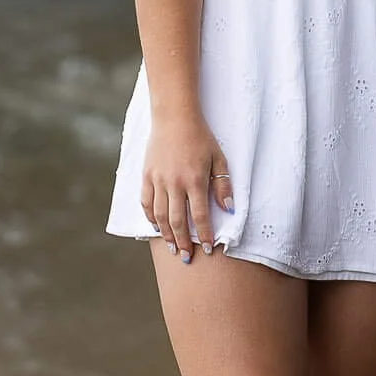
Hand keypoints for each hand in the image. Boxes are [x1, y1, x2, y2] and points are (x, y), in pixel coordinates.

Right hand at [140, 115, 234, 263]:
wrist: (174, 117)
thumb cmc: (200, 137)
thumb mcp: (218, 159)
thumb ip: (223, 185)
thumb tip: (229, 210)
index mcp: (195, 180)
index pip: (200, 216)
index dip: (204, 236)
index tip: (207, 249)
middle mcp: (174, 183)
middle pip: (177, 222)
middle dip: (182, 243)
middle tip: (186, 257)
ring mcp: (158, 180)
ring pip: (160, 216)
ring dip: (166, 235)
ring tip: (172, 248)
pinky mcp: (146, 176)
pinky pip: (146, 203)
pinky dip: (150, 218)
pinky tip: (156, 227)